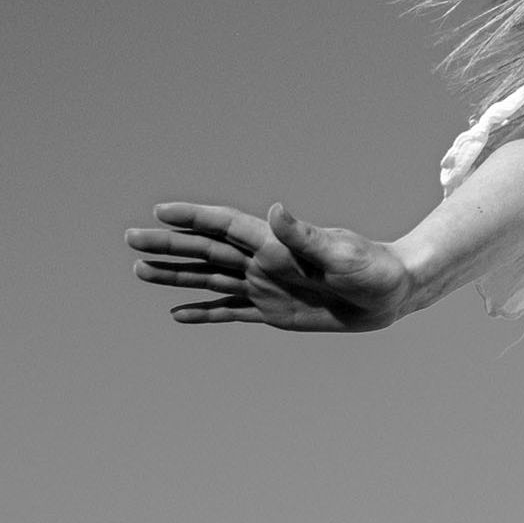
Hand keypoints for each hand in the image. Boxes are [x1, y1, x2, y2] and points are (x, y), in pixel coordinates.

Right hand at [126, 202, 416, 330]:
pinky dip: (204, 311)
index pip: (225, 225)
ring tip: (140, 269)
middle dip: (169, 246)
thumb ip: (305, 235)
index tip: (160, 212)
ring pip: (210, 279)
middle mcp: (264, 261)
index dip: (193, 218)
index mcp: (275, 243)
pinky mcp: (274, 311)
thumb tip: (277, 210)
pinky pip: (230, 311)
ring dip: (176, 275)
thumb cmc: (373, 268)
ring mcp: (266, 286)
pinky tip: (178, 312)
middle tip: (130, 239)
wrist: (393, 292)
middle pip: (206, 251)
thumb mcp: (341, 253)